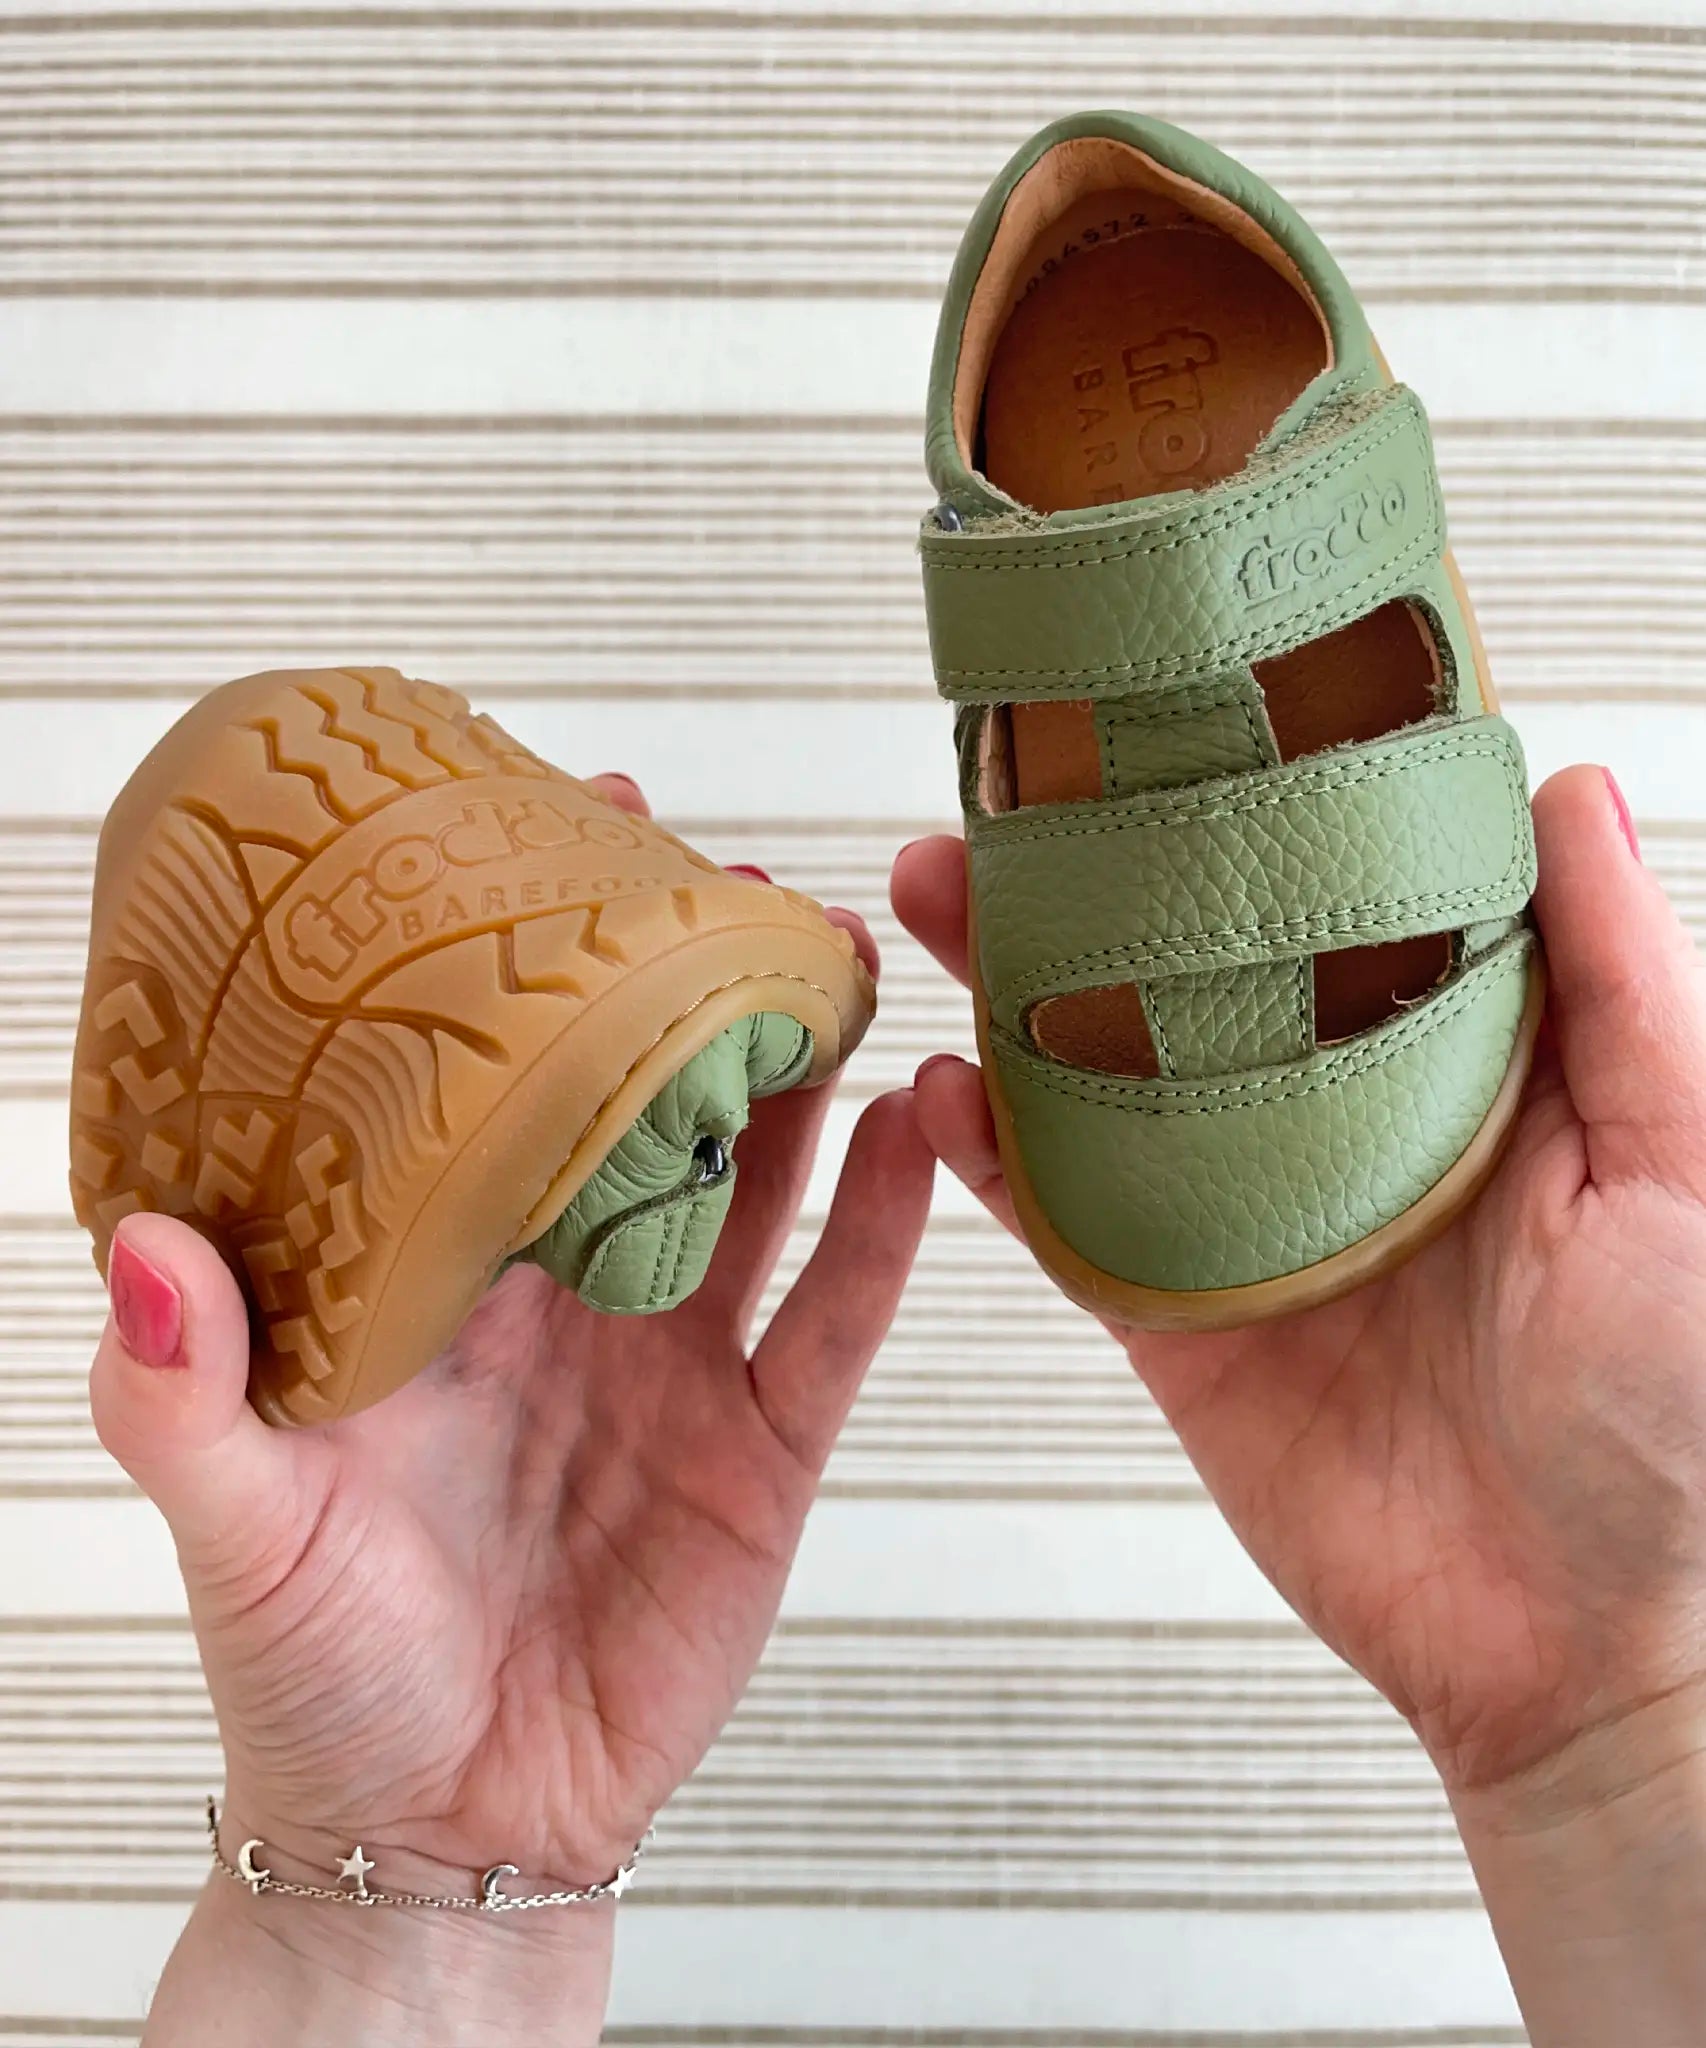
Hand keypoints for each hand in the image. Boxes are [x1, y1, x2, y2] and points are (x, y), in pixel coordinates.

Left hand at [94, 774, 933, 2041]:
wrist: (446, 1828)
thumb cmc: (318, 1669)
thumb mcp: (235, 1520)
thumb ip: (184, 1387)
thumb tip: (138, 1236)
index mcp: (440, 1290)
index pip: (487, 1096)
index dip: (521, 977)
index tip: (553, 846)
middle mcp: (563, 1304)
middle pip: (637, 1113)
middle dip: (676, 994)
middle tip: (717, 875)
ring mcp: (673, 1368)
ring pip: (752, 1184)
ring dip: (793, 1074)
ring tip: (827, 954)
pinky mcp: (760, 1448)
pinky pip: (832, 1318)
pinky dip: (880, 1222)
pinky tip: (912, 1121)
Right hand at [892, 766, 1705, 1803]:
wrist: (1585, 1646)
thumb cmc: (1678, 1418)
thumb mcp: (1681, 1162)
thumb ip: (1618, 980)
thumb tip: (1571, 786)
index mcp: (1463, 1064)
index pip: (1345, 899)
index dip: (1268, 802)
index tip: (1191, 710)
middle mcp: (1337, 1121)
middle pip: (1191, 969)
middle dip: (1098, 878)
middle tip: (1012, 792)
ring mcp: (1242, 1218)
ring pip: (1102, 1074)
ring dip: (1011, 985)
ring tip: (937, 895)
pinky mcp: (1173, 1320)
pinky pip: (1065, 1224)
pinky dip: (993, 1161)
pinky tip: (940, 1088)